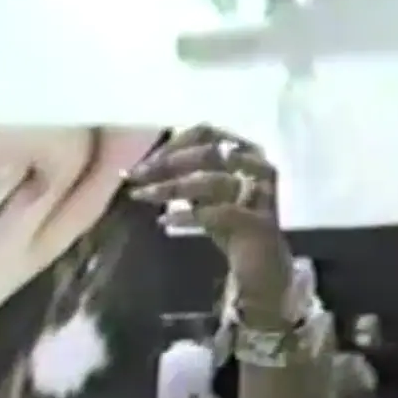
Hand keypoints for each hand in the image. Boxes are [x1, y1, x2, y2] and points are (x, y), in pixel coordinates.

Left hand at [127, 125, 290, 325]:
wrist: (262, 265)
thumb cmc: (229, 222)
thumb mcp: (204, 192)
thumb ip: (184, 174)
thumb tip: (142, 168)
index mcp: (247, 150)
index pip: (205, 132)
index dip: (173, 144)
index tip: (145, 161)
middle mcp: (259, 166)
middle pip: (207, 153)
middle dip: (166, 164)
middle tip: (135, 177)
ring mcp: (262, 194)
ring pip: (210, 181)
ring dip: (169, 188)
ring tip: (140, 196)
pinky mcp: (258, 223)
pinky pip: (216, 213)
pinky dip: (186, 216)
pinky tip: (163, 221)